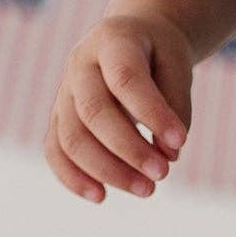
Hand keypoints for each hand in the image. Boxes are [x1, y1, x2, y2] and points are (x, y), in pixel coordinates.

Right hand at [45, 13, 192, 202]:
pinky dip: (72, 177)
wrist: (129, 40)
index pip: (126, 79)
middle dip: (129, 149)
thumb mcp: (177, 66)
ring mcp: (64, 92)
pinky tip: (101, 197)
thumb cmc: (158, 56)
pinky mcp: (59, 117)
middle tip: (163, 174)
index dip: (152, 113)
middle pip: (94, 112)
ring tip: (147, 190)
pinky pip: (55, 150)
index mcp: (112, 41)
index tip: (180, 142)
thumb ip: (176, 106)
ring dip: (107, 170)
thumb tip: (168, 155)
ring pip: (72, 137)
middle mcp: (80, 64)